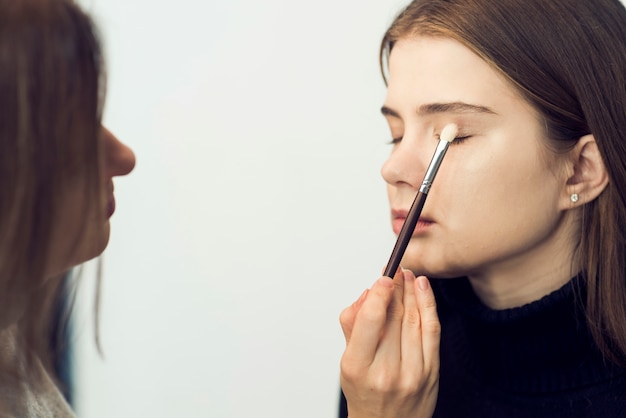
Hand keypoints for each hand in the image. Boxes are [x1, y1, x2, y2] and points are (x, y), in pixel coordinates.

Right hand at [339, 268, 440, 417]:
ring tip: (409, 275)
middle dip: (396, 287)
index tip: (382, 278)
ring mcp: (412, 374)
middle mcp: (385, 371)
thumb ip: (352, 324)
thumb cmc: (364, 391)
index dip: (379, 293)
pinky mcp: (431, 374)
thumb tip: (366, 295)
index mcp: (358, 366)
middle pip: (395, 316)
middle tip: (396, 270)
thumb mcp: (347, 361)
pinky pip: (432, 331)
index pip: (370, 320)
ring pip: (415, 320)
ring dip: (413, 292)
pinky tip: (424, 289)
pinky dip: (429, 305)